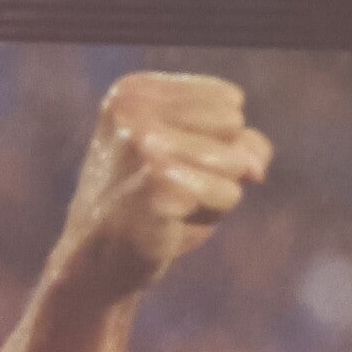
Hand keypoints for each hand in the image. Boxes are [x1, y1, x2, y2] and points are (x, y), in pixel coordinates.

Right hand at [52, 72, 271, 297]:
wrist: (98, 260)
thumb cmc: (151, 201)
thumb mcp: (198, 157)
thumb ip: (243, 143)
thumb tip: (254, 167)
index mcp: (134, 91)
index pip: (229, 101)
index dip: (214, 140)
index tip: (168, 163)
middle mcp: (133, 111)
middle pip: (234, 125)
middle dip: (217, 163)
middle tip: (170, 187)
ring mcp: (144, 146)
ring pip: (235, 162)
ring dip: (215, 192)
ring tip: (170, 204)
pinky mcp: (159, 185)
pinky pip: (229, 193)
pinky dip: (210, 214)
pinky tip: (169, 221)